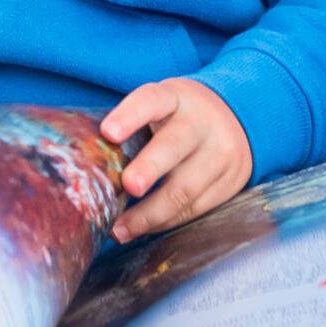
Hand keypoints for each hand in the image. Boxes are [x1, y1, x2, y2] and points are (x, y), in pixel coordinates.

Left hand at [101, 78, 252, 241]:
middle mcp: (202, 122)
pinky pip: (195, 208)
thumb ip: (133, 127)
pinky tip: (143, 228)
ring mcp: (220, 152)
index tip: (108, 132)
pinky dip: (165, 221)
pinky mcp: (230, 182)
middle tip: (128, 185)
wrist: (236, 116)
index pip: (152, 100)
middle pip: (174, 145)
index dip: (130, 115)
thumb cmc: (179, 116)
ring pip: (185, 188)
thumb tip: (88, 166)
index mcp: (176, 97)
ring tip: (120, 229)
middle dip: (150, 167)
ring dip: (149, 213)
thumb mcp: (162, 106)